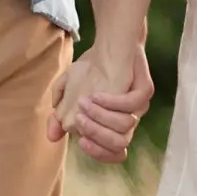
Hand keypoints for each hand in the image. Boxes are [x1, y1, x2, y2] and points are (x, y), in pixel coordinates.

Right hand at [47, 43, 152, 164]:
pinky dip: (112, 102)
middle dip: (96, 134)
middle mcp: (128, 119)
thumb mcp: (69, 90)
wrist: (110, 42)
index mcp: (114, 126)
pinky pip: (132, 104)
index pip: (113, 153)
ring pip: (125, 126)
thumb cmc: (91, 69)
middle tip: (79, 119)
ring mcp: (139, 106)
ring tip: (84, 103)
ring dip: (101, 117)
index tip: (80, 142)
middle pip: (119, 144)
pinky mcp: (145, 90)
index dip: (98, 153)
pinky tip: (96, 94)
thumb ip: (60, 114)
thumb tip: (52, 136)